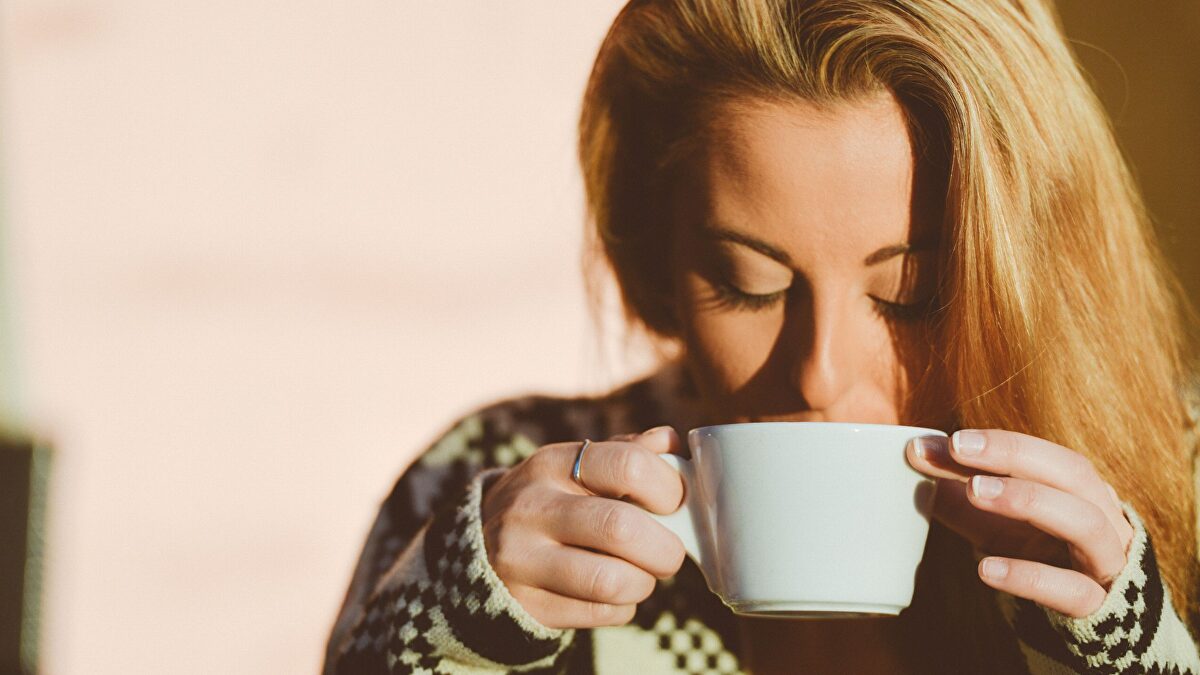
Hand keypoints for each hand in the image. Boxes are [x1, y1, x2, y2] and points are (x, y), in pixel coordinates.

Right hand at [480, 426, 686, 628]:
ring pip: (612, 581)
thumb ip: (626, 452)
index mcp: (552, 463)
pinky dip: (622, 607)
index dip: (668, 488)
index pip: (628, 465)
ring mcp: (522, 559)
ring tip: (640, 574)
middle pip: (621, 528)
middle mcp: (531, 507)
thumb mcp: (576, 467)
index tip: (675, 503)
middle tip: (668, 552)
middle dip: (664, 548)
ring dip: (643, 582)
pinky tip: (613, 594)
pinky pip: (599, 613)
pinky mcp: (526, 605)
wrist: (479, 549)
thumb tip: (673, 444)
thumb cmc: (552, 502)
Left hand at [906, 429, 1134, 617]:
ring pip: (1084, 523)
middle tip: (958, 448)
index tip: (952, 440)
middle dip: (1015, 455)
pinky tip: (985, 568)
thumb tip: (915, 451)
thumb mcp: (992, 522)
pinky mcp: (1098, 607)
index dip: (1001, 443)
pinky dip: (1029, 576)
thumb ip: (955, 490)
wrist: (1082, 623)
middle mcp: (1103, 518)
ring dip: (1028, 500)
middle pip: (1073, 473)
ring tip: (974, 491)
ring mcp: (1105, 563)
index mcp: (1080, 491)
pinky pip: (1071, 590)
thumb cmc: (1033, 557)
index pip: (1045, 455)